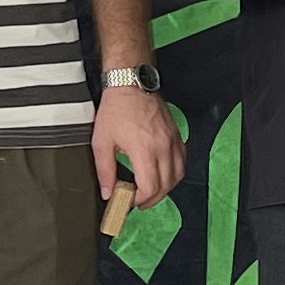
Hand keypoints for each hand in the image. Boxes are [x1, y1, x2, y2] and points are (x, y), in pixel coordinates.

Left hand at [93, 81, 182, 208]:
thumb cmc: (117, 108)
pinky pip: (182, 161)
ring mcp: (172, 141)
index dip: (139, 200)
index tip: (128, 200)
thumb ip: (105, 170)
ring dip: (165, 188)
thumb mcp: (102, 141)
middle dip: (151, 199)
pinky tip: (162, 173)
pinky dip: (174, 173)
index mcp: (144, 150)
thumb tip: (108, 192)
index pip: (150, 188)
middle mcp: (163, 147)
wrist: (131, 83)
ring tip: (150, 191)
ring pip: (177, 176)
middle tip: (137, 201)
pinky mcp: (176, 135)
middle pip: (165, 186)